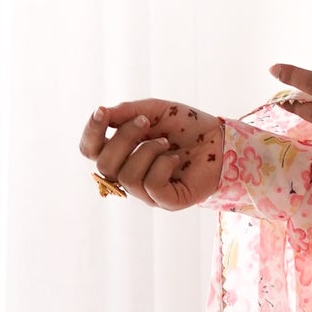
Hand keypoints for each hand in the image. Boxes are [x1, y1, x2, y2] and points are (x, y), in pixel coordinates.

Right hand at [79, 99, 224, 208]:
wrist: (221, 137)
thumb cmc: (187, 125)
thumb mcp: (153, 110)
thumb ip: (127, 112)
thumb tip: (102, 113)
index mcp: (121, 153)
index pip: (90, 150)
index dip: (91, 133)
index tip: (102, 113)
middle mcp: (130, 175)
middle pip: (104, 164)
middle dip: (123, 138)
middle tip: (145, 122)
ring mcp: (148, 192)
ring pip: (126, 177)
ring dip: (146, 151)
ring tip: (166, 143)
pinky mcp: (168, 201)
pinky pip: (151, 186)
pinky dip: (162, 166)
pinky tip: (175, 159)